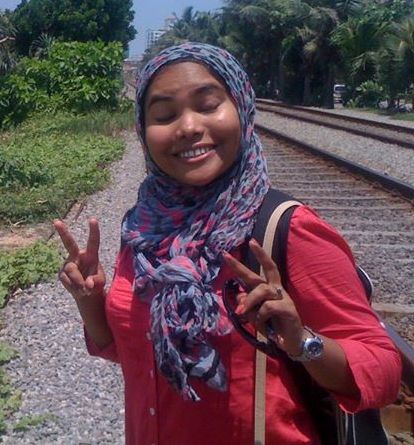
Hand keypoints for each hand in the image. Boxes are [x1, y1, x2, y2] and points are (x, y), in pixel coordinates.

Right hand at [53, 218, 105, 301]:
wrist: (85, 293)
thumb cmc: (96, 283)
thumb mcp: (100, 283)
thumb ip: (95, 282)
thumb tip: (87, 284)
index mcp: (91, 255)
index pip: (93, 242)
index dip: (94, 231)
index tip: (93, 219)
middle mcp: (78, 256)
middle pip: (69, 244)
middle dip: (63, 232)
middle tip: (56, 221)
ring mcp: (68, 264)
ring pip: (71, 270)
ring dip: (78, 281)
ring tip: (85, 289)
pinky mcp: (62, 273)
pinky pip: (66, 280)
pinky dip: (73, 287)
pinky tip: (78, 289)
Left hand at [223, 238, 304, 355]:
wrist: (292, 342)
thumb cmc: (273, 326)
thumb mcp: (255, 315)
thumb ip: (247, 304)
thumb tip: (238, 294)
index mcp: (269, 288)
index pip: (264, 268)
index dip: (259, 254)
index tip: (250, 240)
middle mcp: (276, 289)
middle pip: (260, 273)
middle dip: (241, 266)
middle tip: (225, 256)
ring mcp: (284, 298)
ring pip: (261, 290)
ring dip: (249, 302)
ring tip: (242, 313)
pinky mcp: (288, 309)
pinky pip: (268, 307)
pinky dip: (261, 316)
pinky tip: (264, 324)